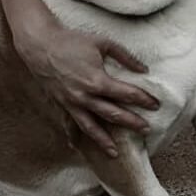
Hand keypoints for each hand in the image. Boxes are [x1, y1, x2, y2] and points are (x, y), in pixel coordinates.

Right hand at [17, 24, 158, 157]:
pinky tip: (80, 147)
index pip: (126, 94)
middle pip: (113, 114)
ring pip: (91, 127)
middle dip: (131, 122)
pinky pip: (71, 123)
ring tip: (116, 153)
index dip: (143, 99)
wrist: (40, 45)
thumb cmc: (73, 41)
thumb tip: (144, 69)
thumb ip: (125, 57)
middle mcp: (84, 96)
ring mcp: (71, 102)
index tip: (155, 104)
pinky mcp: (61, 103)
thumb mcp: (103, 43)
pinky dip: (76, 136)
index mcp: (97, 80)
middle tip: (147, 129)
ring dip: (104, 141)